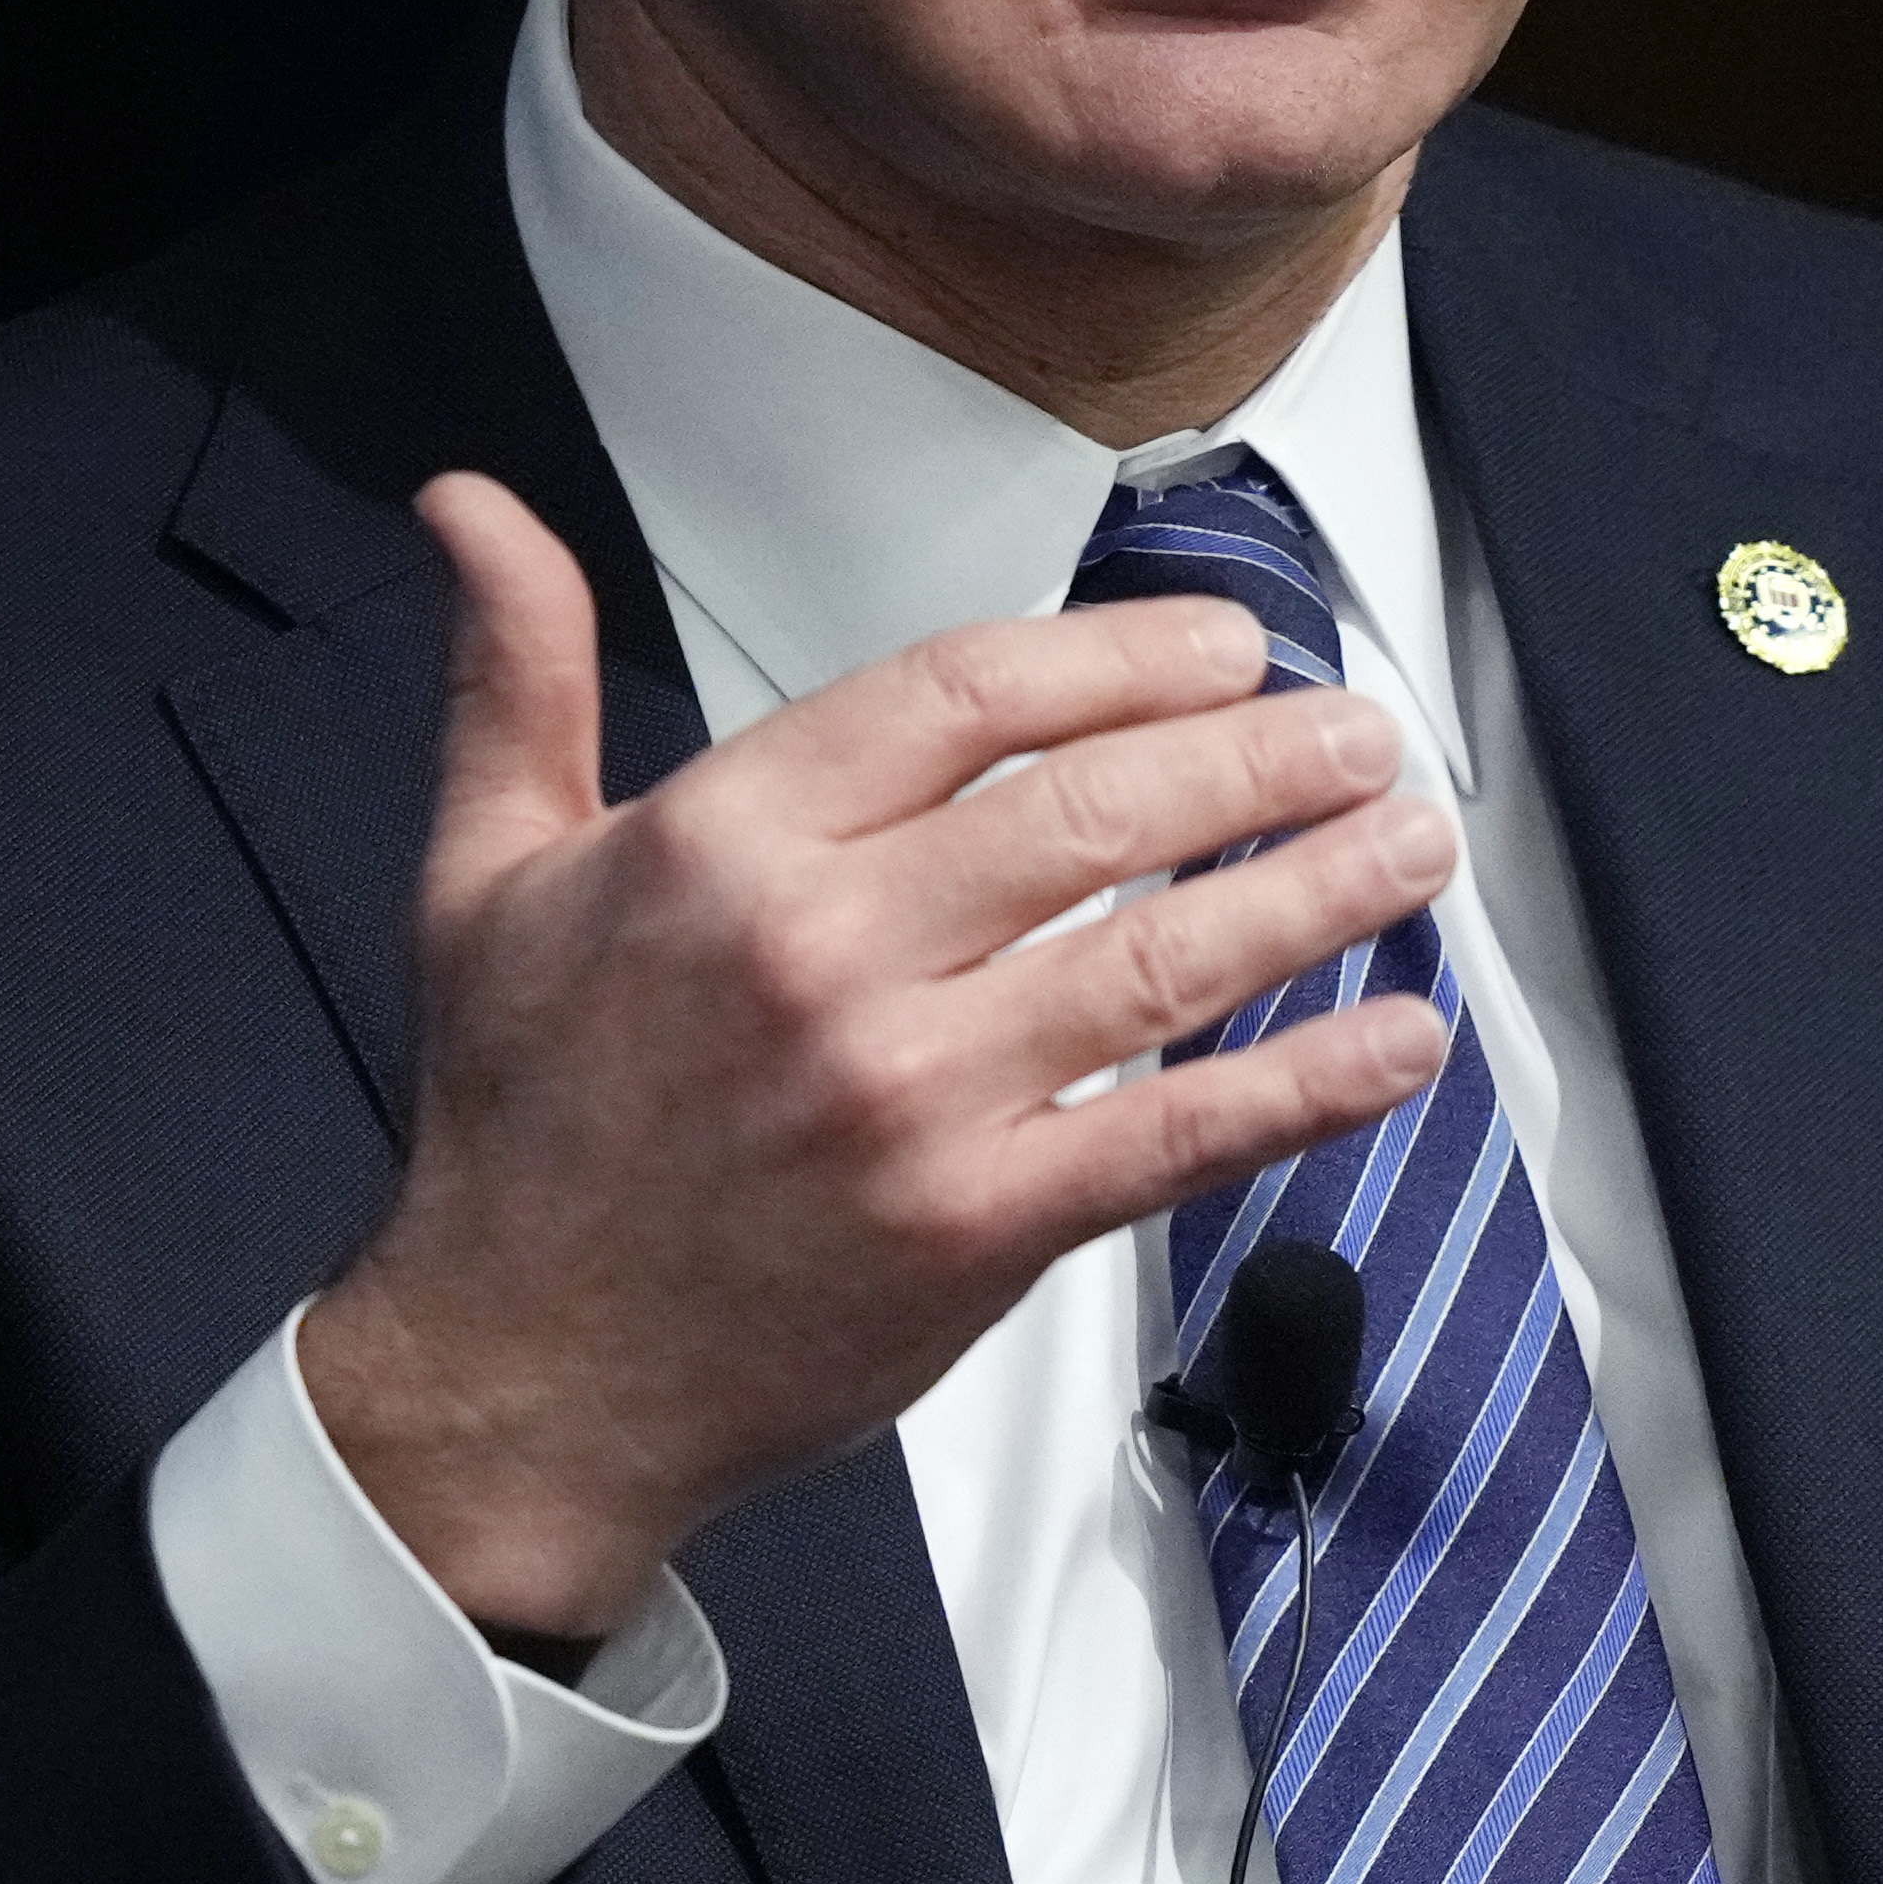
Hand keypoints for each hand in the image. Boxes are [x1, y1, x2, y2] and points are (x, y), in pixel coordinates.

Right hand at [299, 471, 1456, 1634]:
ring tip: (1408, 839)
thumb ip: (515, 673)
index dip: (1125, 655)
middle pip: (1096, 812)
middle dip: (1260, 755)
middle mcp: (827, 954)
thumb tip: (474, 507)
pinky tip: (1399, 1037)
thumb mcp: (483, 869)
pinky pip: (1176, 1137)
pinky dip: (1307, 1083)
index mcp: (724, 843)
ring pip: (1161, 960)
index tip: (1227, 648)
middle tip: (1356, 732)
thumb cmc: (523, 1128)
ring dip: (1314, 890)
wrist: (519, 1376)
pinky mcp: (975, 1229)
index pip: (970, 695)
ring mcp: (912, 1098)